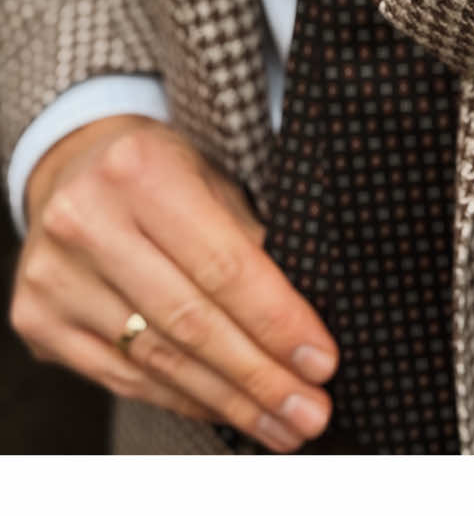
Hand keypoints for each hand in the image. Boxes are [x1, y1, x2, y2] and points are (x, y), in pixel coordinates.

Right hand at [10, 115, 338, 452]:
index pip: (223, 265)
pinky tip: (223, 409)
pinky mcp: (38, 318)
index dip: (276, 321)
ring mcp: (56, 275)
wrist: (74, 165)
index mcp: (140, 170)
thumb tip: (302, 325)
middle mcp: (87, 221)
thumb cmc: (161, 170)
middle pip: (190, 321)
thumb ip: (250, 240)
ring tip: (279, 422)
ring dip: (227, 400)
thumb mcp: (212, 177)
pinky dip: (181, 399)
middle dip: (258, 376)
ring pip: (158, 359)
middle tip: (309, 411)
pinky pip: (122, 376)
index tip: (321, 361)